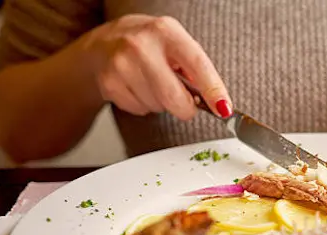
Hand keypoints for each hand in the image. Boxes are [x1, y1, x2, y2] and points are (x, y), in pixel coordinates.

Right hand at [79, 14, 231, 119]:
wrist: (102, 44)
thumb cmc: (147, 44)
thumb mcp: (174, 42)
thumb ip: (195, 67)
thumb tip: (215, 98)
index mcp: (166, 31)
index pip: (197, 63)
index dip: (213, 89)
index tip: (224, 108)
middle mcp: (141, 45)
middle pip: (173, 96)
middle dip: (186, 108)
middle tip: (187, 105)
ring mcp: (122, 65)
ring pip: (158, 106)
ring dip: (163, 104)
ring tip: (153, 83)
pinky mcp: (109, 84)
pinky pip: (140, 110)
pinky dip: (145, 105)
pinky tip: (138, 87)